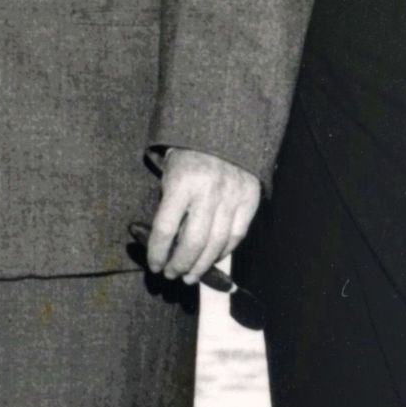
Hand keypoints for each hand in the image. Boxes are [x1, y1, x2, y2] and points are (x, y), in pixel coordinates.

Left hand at [144, 148, 261, 286]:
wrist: (222, 131)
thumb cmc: (188, 156)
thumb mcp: (169, 173)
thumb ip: (168, 206)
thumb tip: (166, 245)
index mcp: (181, 182)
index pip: (165, 228)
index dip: (158, 252)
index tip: (154, 265)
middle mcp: (208, 191)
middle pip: (193, 242)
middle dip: (180, 264)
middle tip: (172, 274)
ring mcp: (232, 196)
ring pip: (217, 243)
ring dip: (202, 265)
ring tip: (190, 275)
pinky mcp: (250, 199)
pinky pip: (237, 234)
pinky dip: (224, 252)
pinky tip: (213, 259)